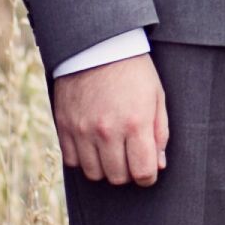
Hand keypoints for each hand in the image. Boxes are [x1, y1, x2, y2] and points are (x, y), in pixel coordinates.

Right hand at [55, 52, 169, 186]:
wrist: (97, 47)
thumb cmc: (134, 71)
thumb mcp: (157, 97)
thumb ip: (160, 133)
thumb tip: (158, 165)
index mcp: (135, 124)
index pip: (143, 172)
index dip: (148, 177)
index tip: (148, 171)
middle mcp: (107, 131)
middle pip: (118, 177)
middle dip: (128, 173)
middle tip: (130, 158)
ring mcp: (83, 130)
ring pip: (94, 173)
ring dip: (105, 168)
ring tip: (112, 152)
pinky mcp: (64, 127)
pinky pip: (72, 161)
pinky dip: (84, 159)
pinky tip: (93, 146)